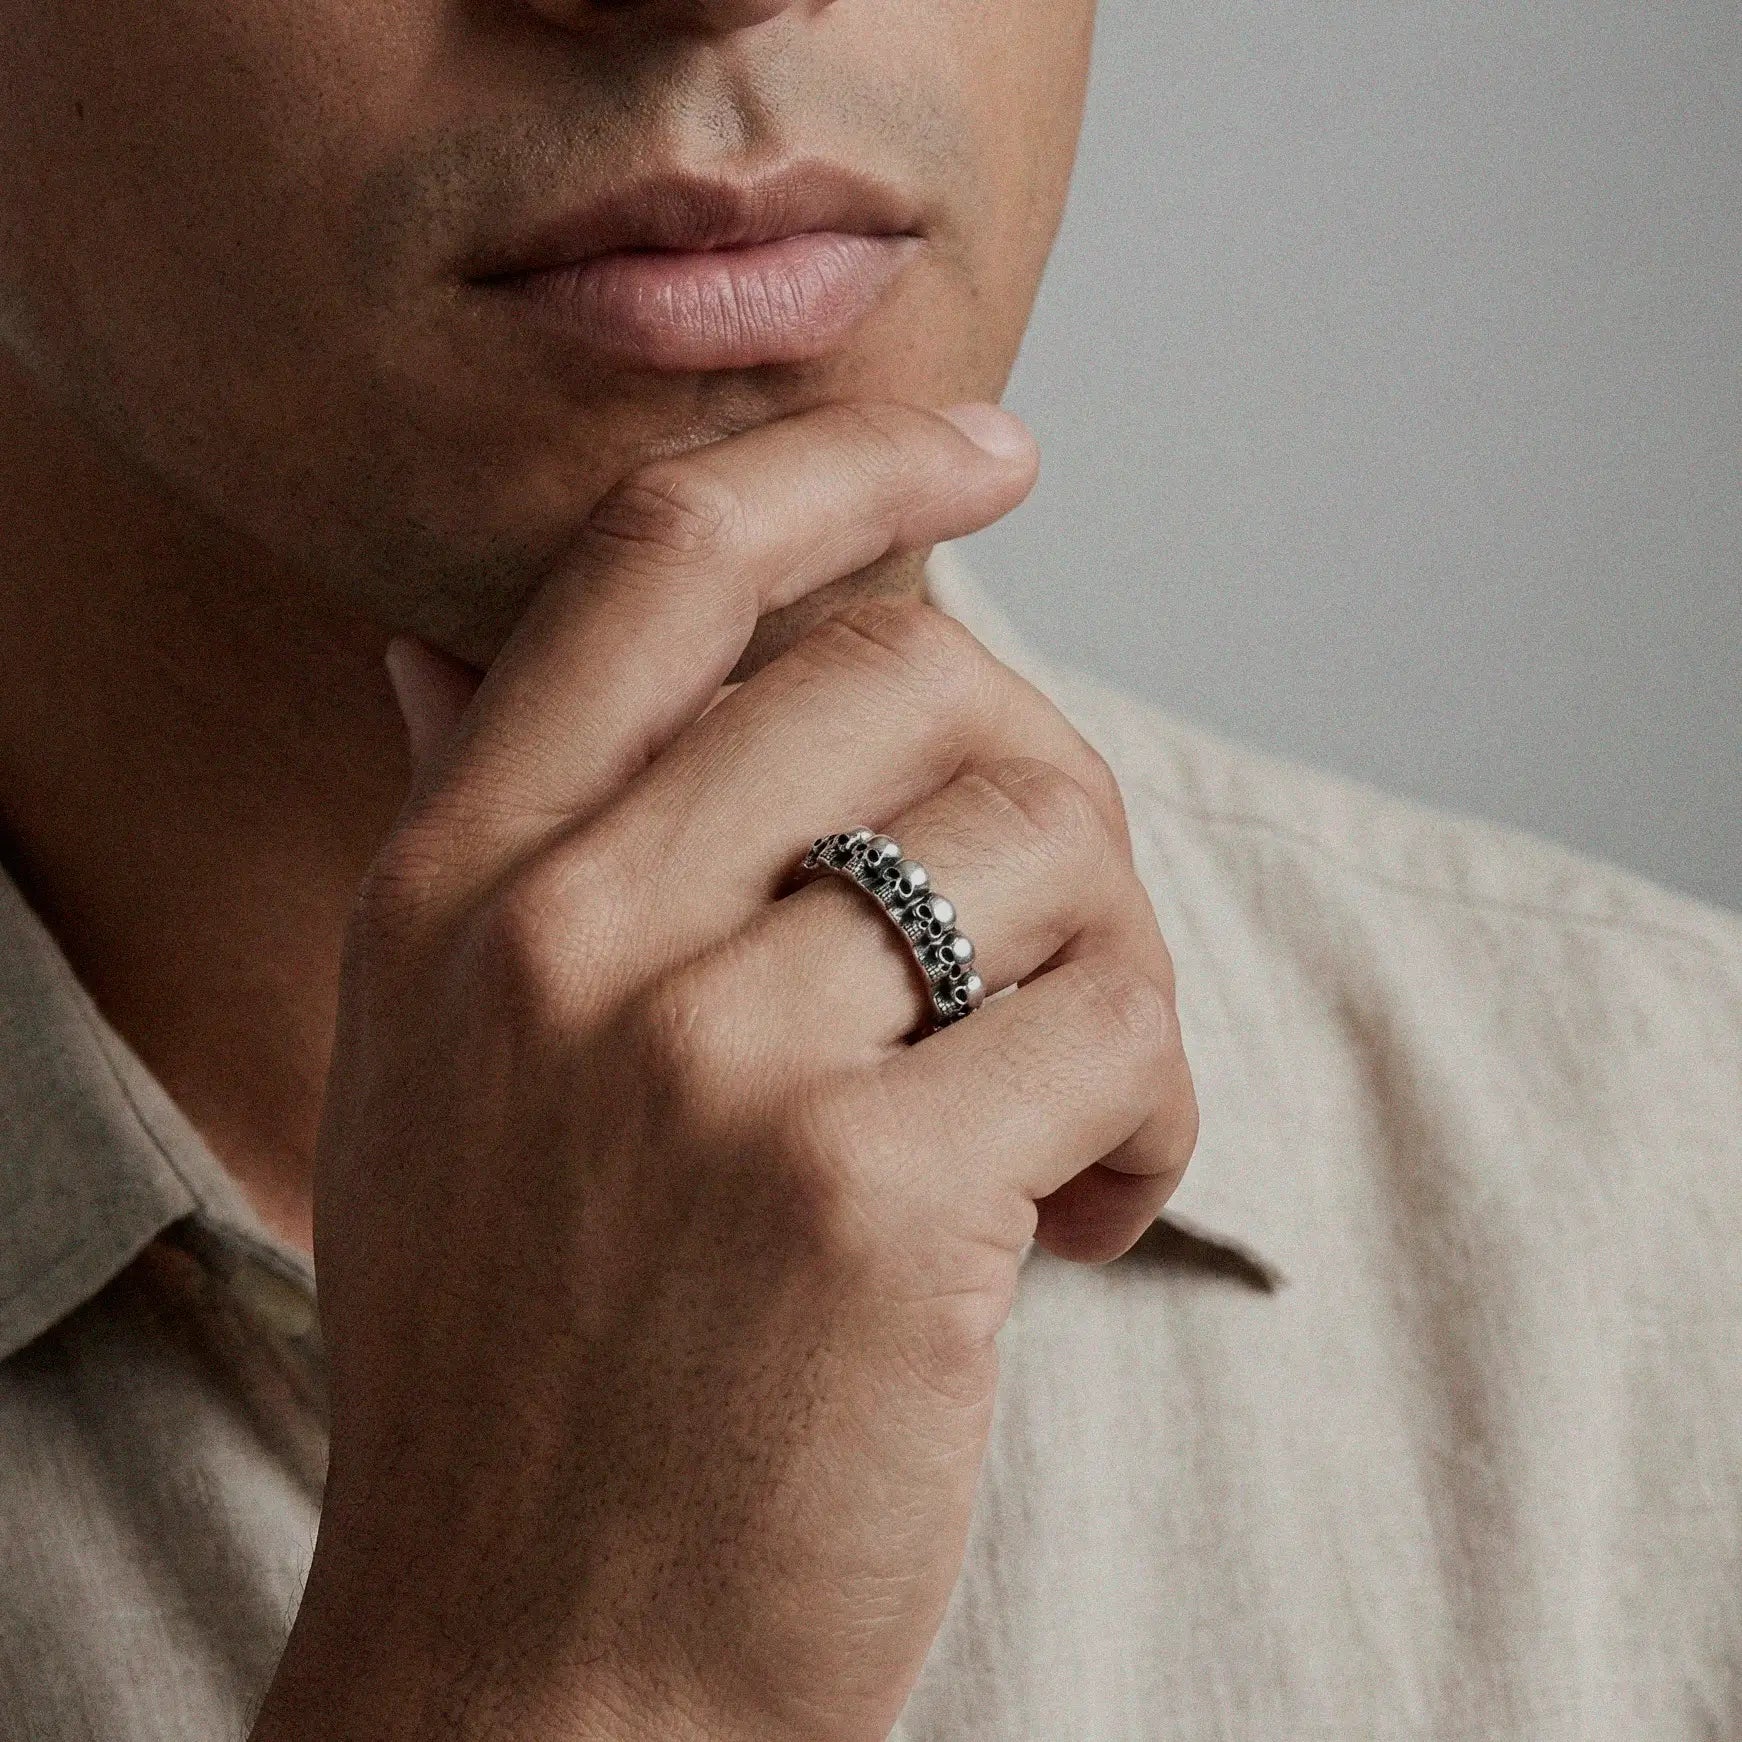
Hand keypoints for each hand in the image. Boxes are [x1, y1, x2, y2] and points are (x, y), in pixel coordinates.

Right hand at [252, 401, 1198, 1741]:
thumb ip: (467, 836)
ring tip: (1061, 1113)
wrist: (542, 1672)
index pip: (667, 561)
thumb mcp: (431, 1076)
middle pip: (921, 680)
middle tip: (1050, 937)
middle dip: (1045, 792)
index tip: (989, 448)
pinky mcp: (871, 1199)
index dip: (851, 466)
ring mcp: (713, 1062)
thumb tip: (435, 644)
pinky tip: (1078, 1216)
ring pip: (1049, 847)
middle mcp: (564, 938)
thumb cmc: (521, 1366)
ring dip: (1113, 973)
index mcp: (458, 885)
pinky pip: (1116, 1028)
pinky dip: (1150, 1113)